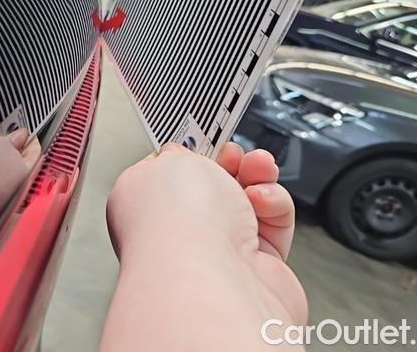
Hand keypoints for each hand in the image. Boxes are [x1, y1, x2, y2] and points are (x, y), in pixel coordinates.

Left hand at [106, 142, 305, 326]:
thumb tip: (186, 154)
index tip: (204, 140)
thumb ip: (181, 152)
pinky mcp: (258, 266)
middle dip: (230, 162)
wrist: (209, 276)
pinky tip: (263, 201)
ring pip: (247, 201)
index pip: (168, 173)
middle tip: (234, 154)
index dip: (190, 153)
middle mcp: (178, 231)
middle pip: (213, 185)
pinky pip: (273, 222)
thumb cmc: (177, 223)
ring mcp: (218, 250)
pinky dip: (273, 205)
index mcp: (142, 204)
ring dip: (257, 177)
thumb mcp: (170, 158)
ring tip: (258, 167)